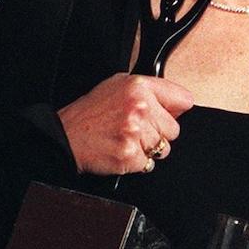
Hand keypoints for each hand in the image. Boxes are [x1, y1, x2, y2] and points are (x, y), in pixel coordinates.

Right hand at [57, 73, 192, 174]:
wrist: (63, 136)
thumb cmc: (90, 113)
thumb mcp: (119, 85)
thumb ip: (151, 90)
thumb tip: (179, 103)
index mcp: (140, 87)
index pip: (184, 100)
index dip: (175, 110)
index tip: (166, 114)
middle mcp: (140, 107)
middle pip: (174, 129)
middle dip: (159, 132)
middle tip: (136, 130)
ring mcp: (135, 132)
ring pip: (163, 148)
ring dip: (148, 149)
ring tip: (126, 140)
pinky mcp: (129, 154)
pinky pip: (149, 164)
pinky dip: (137, 162)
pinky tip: (120, 150)